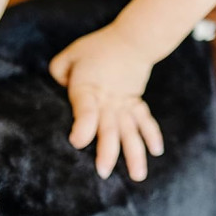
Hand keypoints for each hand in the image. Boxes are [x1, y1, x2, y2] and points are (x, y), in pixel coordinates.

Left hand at [48, 24, 162, 180]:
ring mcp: (125, 103)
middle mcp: (108, 100)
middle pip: (109, 128)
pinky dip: (152, 135)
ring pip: (131, 131)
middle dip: (107, 151)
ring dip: (135, 153)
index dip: (82, 127)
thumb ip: (59, 70)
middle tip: (103, 172)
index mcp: (88, 89)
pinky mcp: (136, 103)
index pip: (85, 110)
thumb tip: (58, 85)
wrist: (132, 38)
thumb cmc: (96, 47)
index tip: (77, 142)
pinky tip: (156, 152)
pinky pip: (145, 121)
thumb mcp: (70, 54)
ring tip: (138, 176)